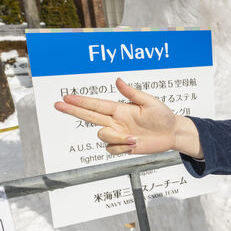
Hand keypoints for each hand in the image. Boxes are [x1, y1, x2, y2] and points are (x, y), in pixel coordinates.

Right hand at [54, 77, 202, 157]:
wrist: (172, 133)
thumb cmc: (163, 116)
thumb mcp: (150, 103)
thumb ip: (133, 93)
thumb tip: (118, 81)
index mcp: (120, 109)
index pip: (97, 105)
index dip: (82, 101)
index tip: (67, 97)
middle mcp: (116, 121)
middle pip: (89, 116)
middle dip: (74, 110)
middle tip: (58, 105)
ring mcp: (119, 134)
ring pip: (103, 136)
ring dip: (117, 138)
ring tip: (135, 137)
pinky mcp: (124, 146)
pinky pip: (112, 149)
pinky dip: (122, 148)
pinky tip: (134, 144)